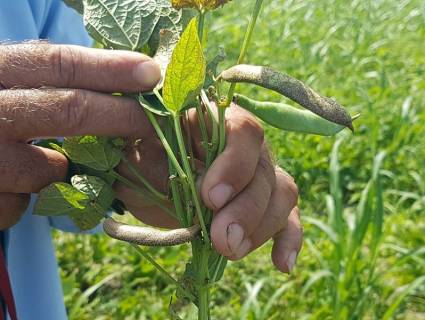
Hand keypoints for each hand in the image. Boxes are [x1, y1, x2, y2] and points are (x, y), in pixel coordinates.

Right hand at [0, 42, 160, 228]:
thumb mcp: (9, 88)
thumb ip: (48, 86)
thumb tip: (121, 86)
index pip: (56, 63)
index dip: (110, 68)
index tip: (151, 74)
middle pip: (67, 110)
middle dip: (123, 117)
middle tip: (158, 122)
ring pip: (50, 169)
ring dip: (63, 171)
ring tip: (48, 165)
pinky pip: (24, 206)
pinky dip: (28, 200)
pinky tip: (9, 189)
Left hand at [116, 104, 302, 272]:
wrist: (145, 177)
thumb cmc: (140, 160)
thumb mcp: (139, 159)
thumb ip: (164, 167)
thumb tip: (201, 188)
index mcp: (213, 120)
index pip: (243, 131)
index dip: (235, 165)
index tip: (211, 198)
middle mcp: (244, 144)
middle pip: (264, 169)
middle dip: (246, 210)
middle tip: (223, 240)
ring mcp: (258, 172)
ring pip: (282, 193)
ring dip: (261, 227)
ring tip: (231, 251)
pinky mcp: (263, 202)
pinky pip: (288, 217)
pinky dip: (288, 239)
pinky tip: (283, 263)